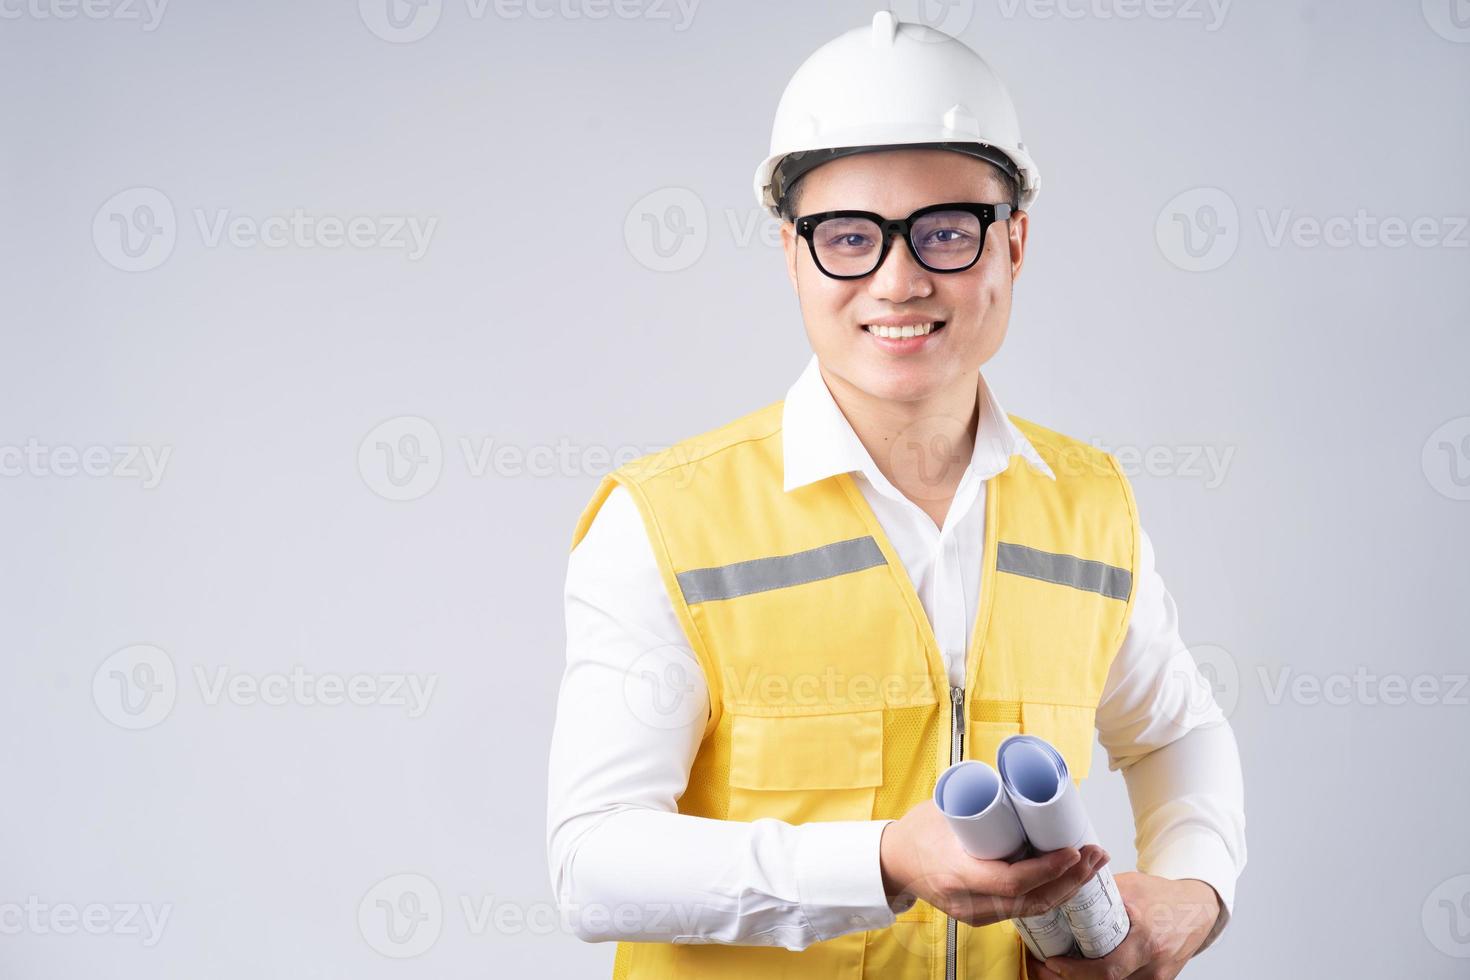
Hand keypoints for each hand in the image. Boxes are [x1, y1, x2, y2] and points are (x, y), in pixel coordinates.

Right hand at [879, 800, 1109, 926]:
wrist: (893, 862)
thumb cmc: (916, 831)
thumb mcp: (945, 810)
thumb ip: (982, 803)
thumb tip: (1022, 782)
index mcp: (956, 874)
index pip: (1011, 883)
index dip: (1048, 870)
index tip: (1072, 851)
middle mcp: (969, 902)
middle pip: (1031, 901)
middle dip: (1071, 879)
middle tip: (1095, 853)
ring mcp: (976, 913)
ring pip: (1033, 908)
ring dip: (1067, 886)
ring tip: (1091, 862)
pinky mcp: (982, 914)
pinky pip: (1023, 908)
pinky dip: (1050, 891)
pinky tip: (1069, 876)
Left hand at [1025, 873, 1221, 979]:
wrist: (1197, 909)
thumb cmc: (1163, 896)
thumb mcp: (1130, 886)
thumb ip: (1099, 891)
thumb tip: (1063, 890)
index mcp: (1145, 939)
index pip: (1107, 969)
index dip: (1076, 971)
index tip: (1052, 962)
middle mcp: (1153, 963)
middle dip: (1074, 979)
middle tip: (1048, 969)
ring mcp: (1158, 976)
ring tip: (1062, 969)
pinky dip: (1106, 979)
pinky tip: (1087, 970)